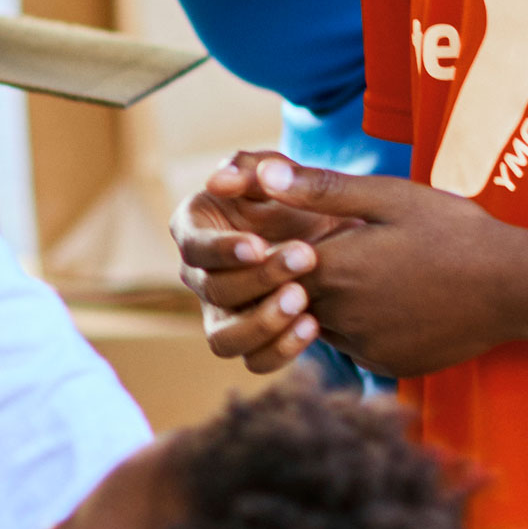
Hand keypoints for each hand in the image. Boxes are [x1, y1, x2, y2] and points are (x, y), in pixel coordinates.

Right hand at [176, 152, 362, 371]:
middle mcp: (200, 277)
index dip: (222, 250)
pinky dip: (280, 350)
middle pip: (213, 290)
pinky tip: (312, 324)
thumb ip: (252, 167)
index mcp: (195, 230)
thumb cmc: (296, 199)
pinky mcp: (250, 342)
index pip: (194, 246)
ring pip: (223, 339)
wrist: (333, 237)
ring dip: (262, 323)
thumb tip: (220, 179)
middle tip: (306, 257)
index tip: (258, 245)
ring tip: (303, 301)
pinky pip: (254, 362)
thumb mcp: (278, 173)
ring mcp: (222, 314)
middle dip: (260, 278)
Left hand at [185, 159, 524, 378]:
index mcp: (332, 269)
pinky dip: (361, 327)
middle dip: (304, 276)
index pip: (269, 265)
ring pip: (321, 324)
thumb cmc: (455, 231)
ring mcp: (363, 346)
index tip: (300, 232)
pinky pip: (354, 346)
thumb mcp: (389, 197)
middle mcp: (339, 315)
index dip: (277, 249)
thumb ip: (321, 189)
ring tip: (372, 274)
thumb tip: (263, 174)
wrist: (517, 288)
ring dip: (331, 303)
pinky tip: (394, 303)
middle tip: (346, 252)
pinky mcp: (386, 365)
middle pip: (291, 297)